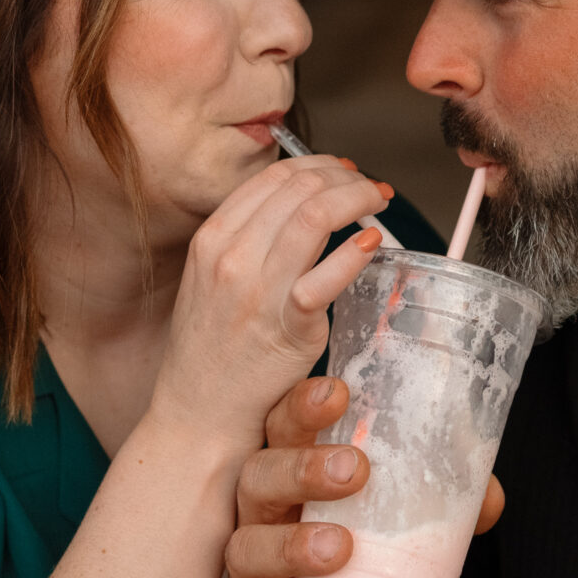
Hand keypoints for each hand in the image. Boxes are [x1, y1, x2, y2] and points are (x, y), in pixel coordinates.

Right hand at [155, 157, 395, 451]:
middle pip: (299, 187)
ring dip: (358, 198)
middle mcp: (231, 256)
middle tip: (370, 187)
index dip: (318, 165)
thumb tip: (299, 205)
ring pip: (316, 215)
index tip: (342, 171)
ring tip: (379, 204)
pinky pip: (328, 275)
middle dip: (346, 177)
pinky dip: (357, 251)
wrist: (198, 413)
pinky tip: (373, 242)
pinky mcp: (287, 325)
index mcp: (212, 238)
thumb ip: (248, 240)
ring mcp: (257, 289)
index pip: (274, 177)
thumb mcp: (211, 278)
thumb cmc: (212, 349)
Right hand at [224, 376, 504, 577]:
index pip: (283, 428)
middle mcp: (262, 517)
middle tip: (354, 469)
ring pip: (249, 549)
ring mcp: (250, 576)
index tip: (338, 393)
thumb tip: (488, 495)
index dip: (301, 407)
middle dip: (301, 468)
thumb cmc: (371, 568)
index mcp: (293, 476)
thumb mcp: (408, 528)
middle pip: (257, 477)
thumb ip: (447, 505)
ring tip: (341, 547)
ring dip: (292, 544)